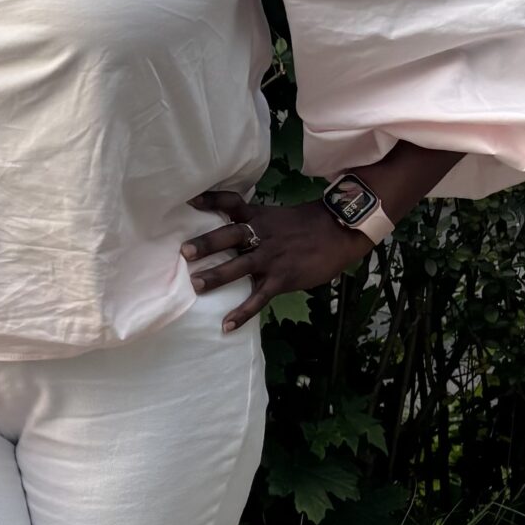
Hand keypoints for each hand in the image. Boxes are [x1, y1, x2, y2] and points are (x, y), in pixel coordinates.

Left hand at [182, 183, 372, 330]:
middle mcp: (261, 234)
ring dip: (216, 276)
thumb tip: (233, 230)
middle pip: (229, 236)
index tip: (189, 199)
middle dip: (206, 244)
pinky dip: (243, 313)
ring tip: (196, 285)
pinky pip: (259, 297)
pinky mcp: (282, 278)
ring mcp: (271, 257)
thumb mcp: (277, 217)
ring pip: (239, 267)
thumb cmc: (307, 225)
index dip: (210, 199)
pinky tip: (227, 325)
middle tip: (185, 252)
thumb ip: (255, 223)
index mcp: (259, 216)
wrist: (339, 232)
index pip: (231, 203)